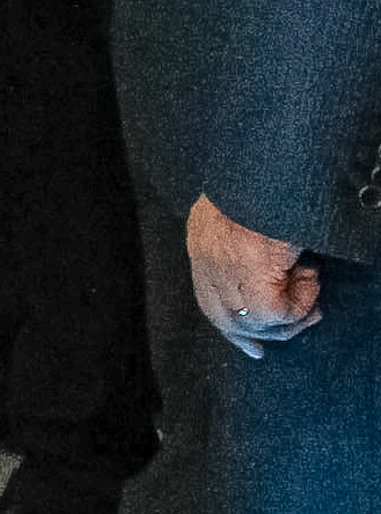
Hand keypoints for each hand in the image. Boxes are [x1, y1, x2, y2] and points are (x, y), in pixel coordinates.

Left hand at [189, 196, 318, 356]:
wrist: (267, 166)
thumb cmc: (265, 186)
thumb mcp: (248, 215)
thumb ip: (246, 247)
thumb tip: (279, 274)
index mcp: (202, 240)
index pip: (208, 299)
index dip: (231, 328)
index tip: (254, 347)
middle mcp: (206, 256)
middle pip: (225, 318)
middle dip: (262, 334)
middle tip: (303, 322)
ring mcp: (224, 265)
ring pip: (254, 319)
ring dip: (291, 311)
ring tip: (311, 281)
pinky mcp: (251, 270)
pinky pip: (277, 311)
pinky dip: (302, 300)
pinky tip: (310, 273)